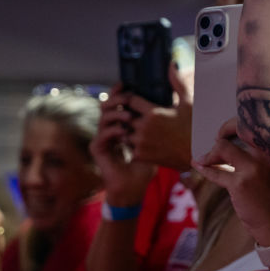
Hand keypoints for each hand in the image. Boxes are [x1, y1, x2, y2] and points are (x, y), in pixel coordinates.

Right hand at [90, 87, 156, 206]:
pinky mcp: (98, 149)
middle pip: (107, 105)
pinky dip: (113, 131)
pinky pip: (102, 135)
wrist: (134, 186)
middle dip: (116, 98)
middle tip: (128, 95)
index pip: (118, 102)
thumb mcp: (157, 139)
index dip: (120, 92)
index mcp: (121, 123)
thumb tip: (172, 103)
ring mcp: (102, 138)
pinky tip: (124, 132)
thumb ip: (160, 122)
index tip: (129, 84)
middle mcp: (110, 128)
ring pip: (103, 117)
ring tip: (130, 115)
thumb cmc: (146, 163)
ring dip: (116, 113)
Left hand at [124, 63, 193, 170]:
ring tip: (141, 128)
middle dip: (130, 114)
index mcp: (154, 113)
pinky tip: (145, 140)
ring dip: (129, 129)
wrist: (198, 154)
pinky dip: (133, 143)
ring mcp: (141, 142)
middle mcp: (144, 128)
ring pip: (124, 131)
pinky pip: (128, 145)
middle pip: (125, 116)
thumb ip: (177, 83)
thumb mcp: (188, 104)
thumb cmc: (194, 128)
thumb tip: (172, 64)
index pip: (130, 100)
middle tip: (139, 114)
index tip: (137, 100)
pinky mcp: (141, 155)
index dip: (132, 98)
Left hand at [192, 118, 269, 246]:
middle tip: (215, 140)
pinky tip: (199, 166)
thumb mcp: (268, 171)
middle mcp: (267, 154)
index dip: (234, 125)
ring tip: (203, 159)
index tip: (224, 134)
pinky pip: (216, 172)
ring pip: (223, 148)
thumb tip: (223, 143)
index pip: (253, 125)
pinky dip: (205, 169)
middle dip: (222, 132)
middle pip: (238, 129)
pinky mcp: (240, 184)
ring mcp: (253, 168)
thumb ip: (251, 156)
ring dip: (211, 154)